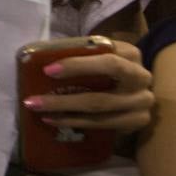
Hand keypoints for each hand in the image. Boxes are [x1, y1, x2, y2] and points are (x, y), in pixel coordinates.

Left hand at [21, 40, 153, 133]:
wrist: (133, 78)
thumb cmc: (105, 60)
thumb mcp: (97, 50)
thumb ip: (78, 52)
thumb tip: (38, 59)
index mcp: (130, 55)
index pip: (106, 61)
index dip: (77, 66)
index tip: (48, 70)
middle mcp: (141, 79)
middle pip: (103, 96)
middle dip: (65, 101)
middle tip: (33, 101)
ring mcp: (142, 103)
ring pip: (100, 114)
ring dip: (66, 115)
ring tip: (39, 112)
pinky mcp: (138, 121)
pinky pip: (104, 125)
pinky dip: (76, 122)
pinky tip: (54, 120)